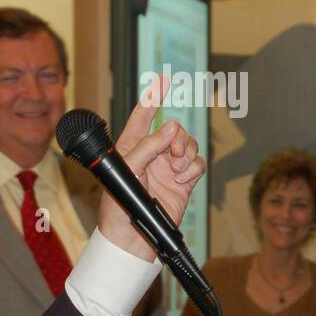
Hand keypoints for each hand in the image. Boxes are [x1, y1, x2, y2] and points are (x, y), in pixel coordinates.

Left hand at [96, 76, 205, 260]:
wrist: (133, 237)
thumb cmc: (118, 204)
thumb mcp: (129, 170)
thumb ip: (149, 147)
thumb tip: (171, 127)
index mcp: (132, 146)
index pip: (142, 115)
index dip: (153, 96)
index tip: (162, 78)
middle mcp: (152, 153)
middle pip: (175, 129)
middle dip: (178, 137)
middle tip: (174, 153)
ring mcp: (169, 167)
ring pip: (189, 145)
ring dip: (187, 154)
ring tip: (177, 170)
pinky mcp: (183, 182)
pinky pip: (197, 164)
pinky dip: (193, 169)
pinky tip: (182, 180)